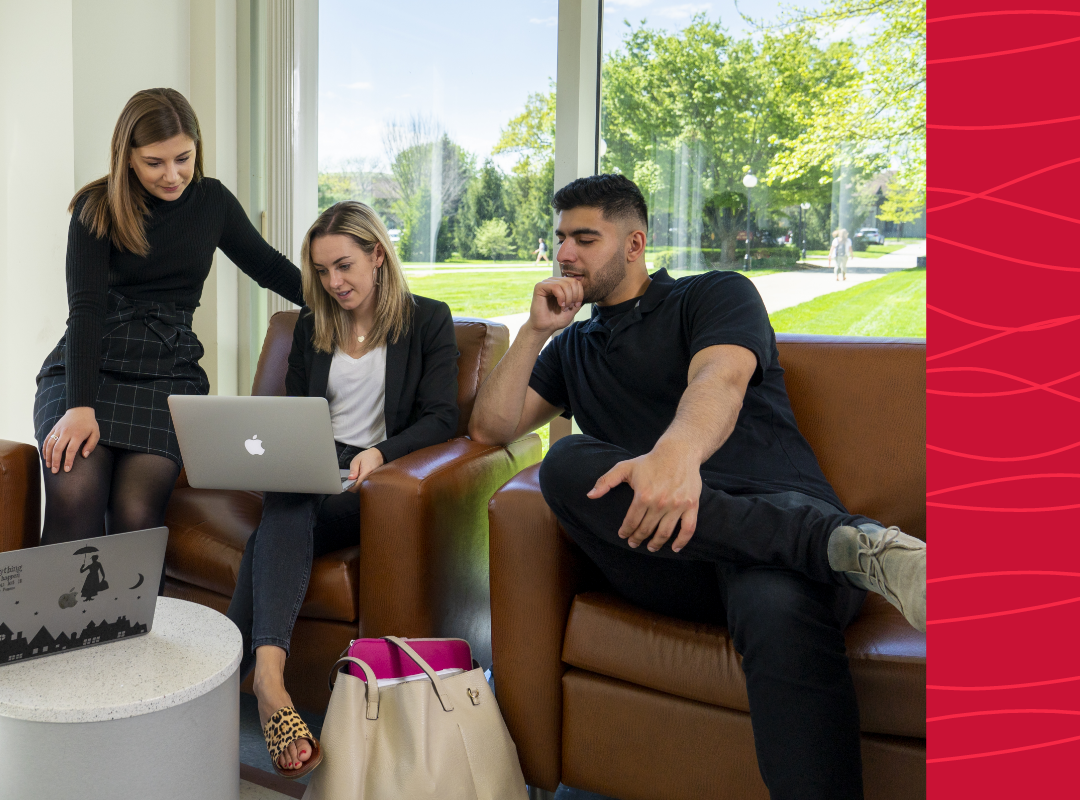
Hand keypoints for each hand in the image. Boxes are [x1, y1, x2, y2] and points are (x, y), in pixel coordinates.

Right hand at [43, 407, 99, 473]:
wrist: (80, 409)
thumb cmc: (89, 424)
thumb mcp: (95, 433)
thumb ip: (91, 445)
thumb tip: (85, 456)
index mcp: (77, 435)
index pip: (71, 450)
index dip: (68, 461)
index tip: (67, 470)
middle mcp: (66, 433)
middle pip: (58, 449)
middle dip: (56, 461)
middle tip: (55, 471)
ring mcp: (58, 430)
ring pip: (50, 445)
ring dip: (48, 456)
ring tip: (49, 466)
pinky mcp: (54, 429)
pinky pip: (47, 439)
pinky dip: (44, 449)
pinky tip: (45, 456)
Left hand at [345, 447, 384, 492]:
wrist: (378, 454)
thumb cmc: (368, 456)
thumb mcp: (357, 460)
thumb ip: (353, 470)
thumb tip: (350, 478)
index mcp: (366, 472)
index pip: (357, 484)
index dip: (351, 487)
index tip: (346, 486)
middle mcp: (371, 477)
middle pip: (360, 487)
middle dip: (354, 486)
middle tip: (349, 481)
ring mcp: (373, 479)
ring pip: (363, 487)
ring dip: (357, 485)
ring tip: (355, 478)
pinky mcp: (373, 480)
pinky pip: (366, 484)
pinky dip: (361, 483)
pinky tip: (359, 478)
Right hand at [527, 277, 582, 335]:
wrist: (545, 327)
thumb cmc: (556, 319)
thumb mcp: (573, 308)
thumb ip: (578, 298)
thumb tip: (583, 287)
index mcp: (561, 285)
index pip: (576, 281)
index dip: (580, 294)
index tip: (576, 305)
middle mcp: (553, 281)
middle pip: (572, 281)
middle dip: (574, 296)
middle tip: (570, 307)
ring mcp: (546, 283)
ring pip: (564, 284)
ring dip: (568, 298)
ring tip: (564, 308)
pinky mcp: (539, 287)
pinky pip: (555, 287)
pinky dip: (561, 297)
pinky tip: (560, 305)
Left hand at [587, 445, 701, 552]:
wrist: (679, 452)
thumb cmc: (650, 461)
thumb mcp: (625, 467)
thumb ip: (606, 481)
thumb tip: (590, 495)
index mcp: (643, 495)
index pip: (631, 522)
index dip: (625, 531)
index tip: (623, 535)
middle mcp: (660, 503)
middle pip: (646, 529)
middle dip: (637, 538)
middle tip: (634, 542)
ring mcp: (677, 505)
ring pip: (665, 533)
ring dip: (656, 544)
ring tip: (650, 547)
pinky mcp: (691, 505)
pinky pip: (688, 529)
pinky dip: (681, 542)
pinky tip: (674, 548)